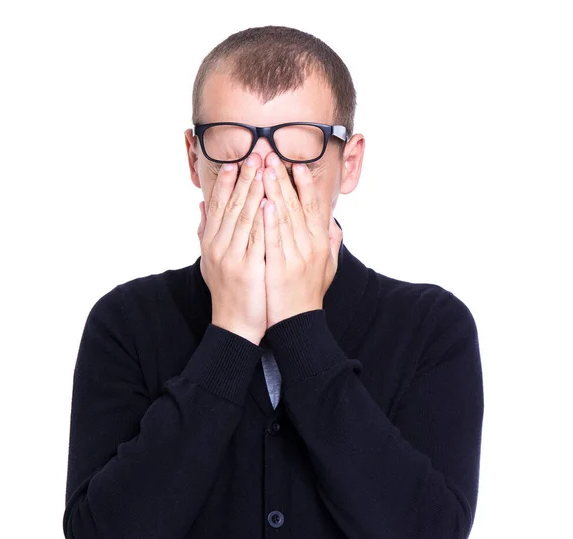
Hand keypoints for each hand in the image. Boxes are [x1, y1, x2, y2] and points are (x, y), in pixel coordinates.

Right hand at [197, 154, 266, 344]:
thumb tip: (200, 205)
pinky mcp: (247, 269)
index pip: (218, 207)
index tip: (234, 162)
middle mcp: (218, 247)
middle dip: (243, 179)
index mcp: (210, 243)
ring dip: (253, 191)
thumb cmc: (227, 291)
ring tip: (262, 169)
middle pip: (231, 206)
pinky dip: (262, 219)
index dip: (226, 183)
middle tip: (254, 155)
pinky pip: (256, 239)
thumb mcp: (209, 261)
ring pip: (243, 218)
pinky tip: (268, 201)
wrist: (234, 324)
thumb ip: (205, 232)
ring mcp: (232, 257)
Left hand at [261, 153, 343, 328]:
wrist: (298, 323)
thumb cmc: (309, 292)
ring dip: (275, 192)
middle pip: (297, 206)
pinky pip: (275, 241)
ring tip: (265, 170)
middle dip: (284, 179)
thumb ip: (332, 242)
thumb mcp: (329, 267)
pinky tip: (265, 204)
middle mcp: (311, 246)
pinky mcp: (280, 269)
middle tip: (272, 156)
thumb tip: (333, 223)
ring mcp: (296, 257)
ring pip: (285, 219)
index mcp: (320, 243)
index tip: (296, 164)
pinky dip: (271, 222)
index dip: (305, 185)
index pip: (313, 207)